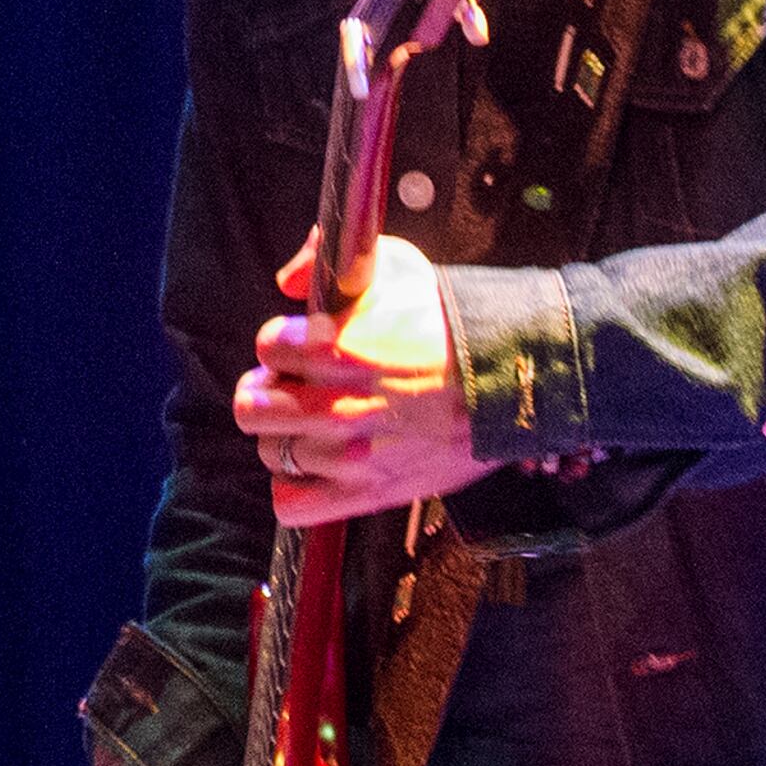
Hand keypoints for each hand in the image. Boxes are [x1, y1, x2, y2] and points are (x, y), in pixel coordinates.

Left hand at [239, 233, 494, 524]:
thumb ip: (327, 260)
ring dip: (287, 438)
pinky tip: (316, 468)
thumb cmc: (452, 323)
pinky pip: (293, 505)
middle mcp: (333, 404)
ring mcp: (348, 454)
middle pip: (251, 408)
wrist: (514, 380)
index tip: (300, 347)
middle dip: (267, 393)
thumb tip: (288, 280)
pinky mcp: (367, 493)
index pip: (265, 348)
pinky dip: (296, 489)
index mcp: (334, 347)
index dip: (282, 344)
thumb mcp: (396, 268)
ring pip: (272, 454)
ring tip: (314, 426)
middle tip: (290, 389)